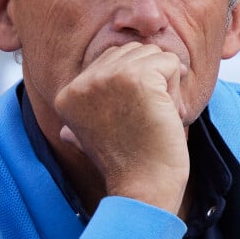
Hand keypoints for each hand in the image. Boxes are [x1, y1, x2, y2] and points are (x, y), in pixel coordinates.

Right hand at [54, 42, 189, 215]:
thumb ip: (78, 125)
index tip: (132, 119)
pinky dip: (176, 90)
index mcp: (68, 94)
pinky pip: (170, 63)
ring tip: (156, 117)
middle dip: (151, 81)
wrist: (144, 187)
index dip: (134, 85)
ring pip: (153, 55)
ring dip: (166, 86)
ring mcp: (109, 77)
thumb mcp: (89, 142)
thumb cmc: (127, 165)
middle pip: (132, 52)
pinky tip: (166, 115)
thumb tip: (63, 133)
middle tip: (147, 118)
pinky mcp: (138, 78)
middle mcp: (83, 82)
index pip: (111, 59)